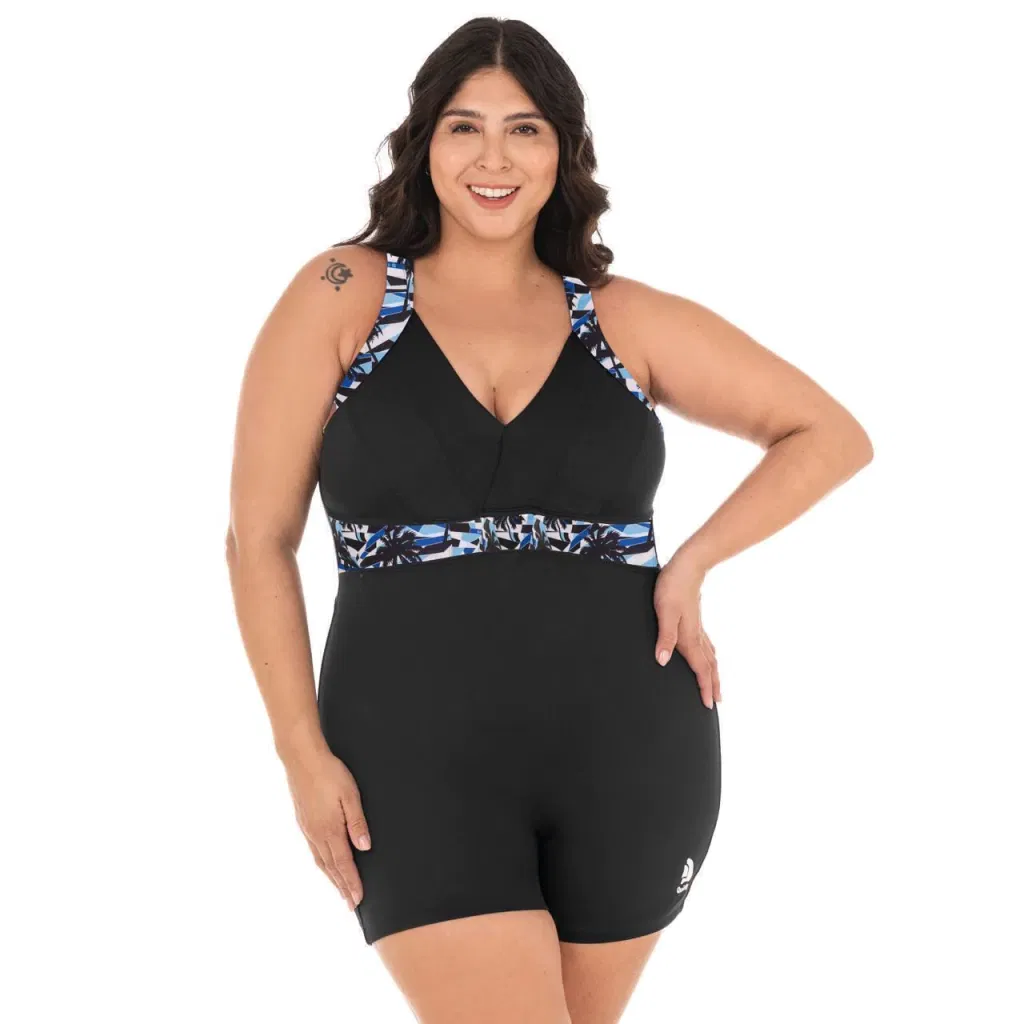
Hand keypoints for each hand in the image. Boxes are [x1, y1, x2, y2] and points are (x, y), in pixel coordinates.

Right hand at [283, 749, 370, 911]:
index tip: (359, 900)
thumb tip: (364, 847)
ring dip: (331, 878)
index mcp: (329, 829)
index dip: (352, 883)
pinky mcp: (303, 821)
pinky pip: (314, 850)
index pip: (344, 864)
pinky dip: (322, 864)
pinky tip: (324, 864)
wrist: (301, 758)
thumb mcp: (350, 794)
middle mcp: (316, 834)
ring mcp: (307, 828)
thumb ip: (357, 822)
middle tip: (351, 904)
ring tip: (340, 890)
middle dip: (342, 887)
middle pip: (331, 868)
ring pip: (320, 861)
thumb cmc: (329, 773)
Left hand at [652, 552, 720, 708]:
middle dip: (713, 685)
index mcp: (689, 637)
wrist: (688, 567)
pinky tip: (710, 657)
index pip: (700, 668)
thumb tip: (662, 661)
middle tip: (717, 702)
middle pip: (708, 666)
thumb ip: (665, 637)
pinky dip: (711, 658)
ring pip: (710, 656)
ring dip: (714, 673)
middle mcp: (697, 636)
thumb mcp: (664, 612)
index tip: (709, 704)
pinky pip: (707, 646)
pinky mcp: (696, 621)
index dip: (703, 686)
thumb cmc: (673, 587)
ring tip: (716, 685)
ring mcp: (699, 628)